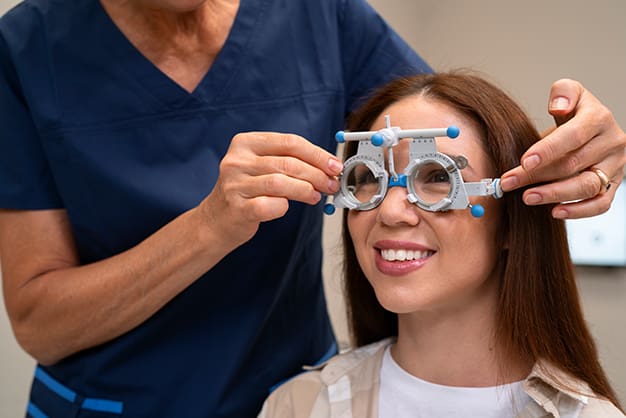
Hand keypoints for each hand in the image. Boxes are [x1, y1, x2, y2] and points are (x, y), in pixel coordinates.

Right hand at [199, 132, 341, 245]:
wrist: (216, 220)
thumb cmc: (247, 191)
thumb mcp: (262, 167)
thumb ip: (289, 161)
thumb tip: (328, 166)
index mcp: (245, 143)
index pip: (290, 142)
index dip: (317, 154)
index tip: (334, 166)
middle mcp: (236, 161)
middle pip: (288, 163)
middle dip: (316, 174)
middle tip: (331, 184)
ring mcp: (235, 184)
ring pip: (281, 183)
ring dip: (305, 190)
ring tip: (316, 196)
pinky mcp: (237, 208)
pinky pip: (271, 205)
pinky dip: (284, 207)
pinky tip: (285, 207)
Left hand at [500, 79, 625, 218]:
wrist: (594, 129)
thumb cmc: (575, 113)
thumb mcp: (569, 94)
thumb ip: (563, 93)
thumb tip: (558, 107)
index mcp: (598, 118)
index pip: (573, 136)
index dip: (547, 150)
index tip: (523, 162)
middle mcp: (612, 142)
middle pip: (573, 164)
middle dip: (537, 175)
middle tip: (509, 183)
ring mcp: (614, 166)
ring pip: (587, 186)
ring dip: (554, 195)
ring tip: (528, 198)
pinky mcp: (613, 184)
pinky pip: (601, 204)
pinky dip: (579, 211)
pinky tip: (555, 212)